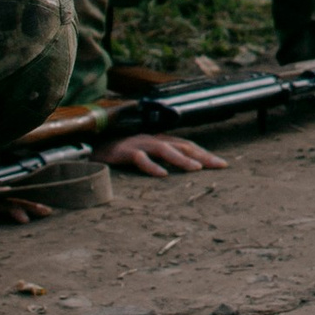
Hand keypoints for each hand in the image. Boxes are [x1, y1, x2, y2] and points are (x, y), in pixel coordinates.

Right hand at [106, 133, 225, 177]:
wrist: (92, 145)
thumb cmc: (121, 152)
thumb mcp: (145, 154)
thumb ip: (161, 159)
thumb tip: (179, 172)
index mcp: (160, 141)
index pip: (188, 146)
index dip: (205, 154)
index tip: (223, 165)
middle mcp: (153, 139)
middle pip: (183, 146)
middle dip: (202, 155)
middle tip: (219, 166)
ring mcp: (139, 144)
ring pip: (165, 149)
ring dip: (182, 159)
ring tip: (196, 169)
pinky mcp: (124, 151)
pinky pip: (140, 158)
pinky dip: (152, 166)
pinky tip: (162, 175)